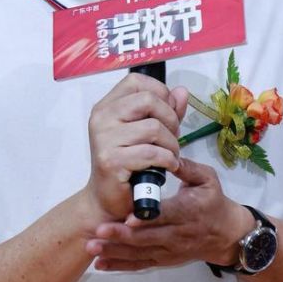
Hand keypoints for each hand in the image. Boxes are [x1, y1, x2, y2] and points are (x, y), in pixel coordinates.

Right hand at [84, 73, 187, 223]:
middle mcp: (101, 118)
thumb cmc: (127, 165)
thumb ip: (165, 111)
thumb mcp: (146, 133)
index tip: (166, 114)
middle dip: (170, 119)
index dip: (160, 93)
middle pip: (148, 100)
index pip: (136, 81)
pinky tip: (167, 167)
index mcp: (106, 106)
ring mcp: (104, 139)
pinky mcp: (111, 161)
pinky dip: (167, 160)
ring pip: (154, 128)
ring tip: (170, 156)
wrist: (106, 200)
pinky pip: (152, 153)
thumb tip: (181, 92)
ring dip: (171, 144)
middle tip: (172, 138)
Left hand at [85, 157, 253, 269]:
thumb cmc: (213, 202)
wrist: (225, 234)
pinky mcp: (164, 260)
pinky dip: (120, 265)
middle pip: (147, 238)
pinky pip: (140, 264)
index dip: (146, 219)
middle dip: (121, 235)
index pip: (164, 216)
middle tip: (98, 231)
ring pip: (140, 253)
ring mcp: (169, 250)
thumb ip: (188, 168)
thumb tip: (169, 156)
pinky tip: (101, 264)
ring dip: (115, 252)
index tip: (126, 217)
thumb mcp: (207, 179)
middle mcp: (176, 234)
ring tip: (92, 248)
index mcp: (187, 211)